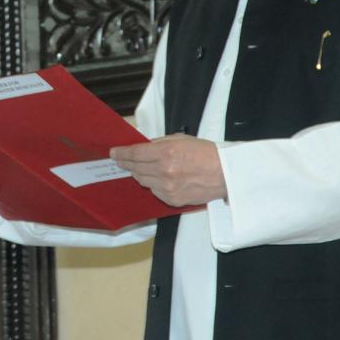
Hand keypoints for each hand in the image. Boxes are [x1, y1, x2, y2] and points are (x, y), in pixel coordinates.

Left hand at [110, 134, 225, 207]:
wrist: (225, 174)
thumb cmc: (206, 153)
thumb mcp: (180, 139)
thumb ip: (158, 143)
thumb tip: (141, 146)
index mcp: (166, 153)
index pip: (134, 154)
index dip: (121, 153)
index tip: (113, 153)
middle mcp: (164, 172)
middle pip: (135, 169)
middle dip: (127, 163)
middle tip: (122, 160)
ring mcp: (167, 188)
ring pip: (142, 181)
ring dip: (140, 174)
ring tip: (144, 168)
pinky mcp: (172, 199)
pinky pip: (154, 191)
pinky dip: (154, 184)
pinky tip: (161, 178)